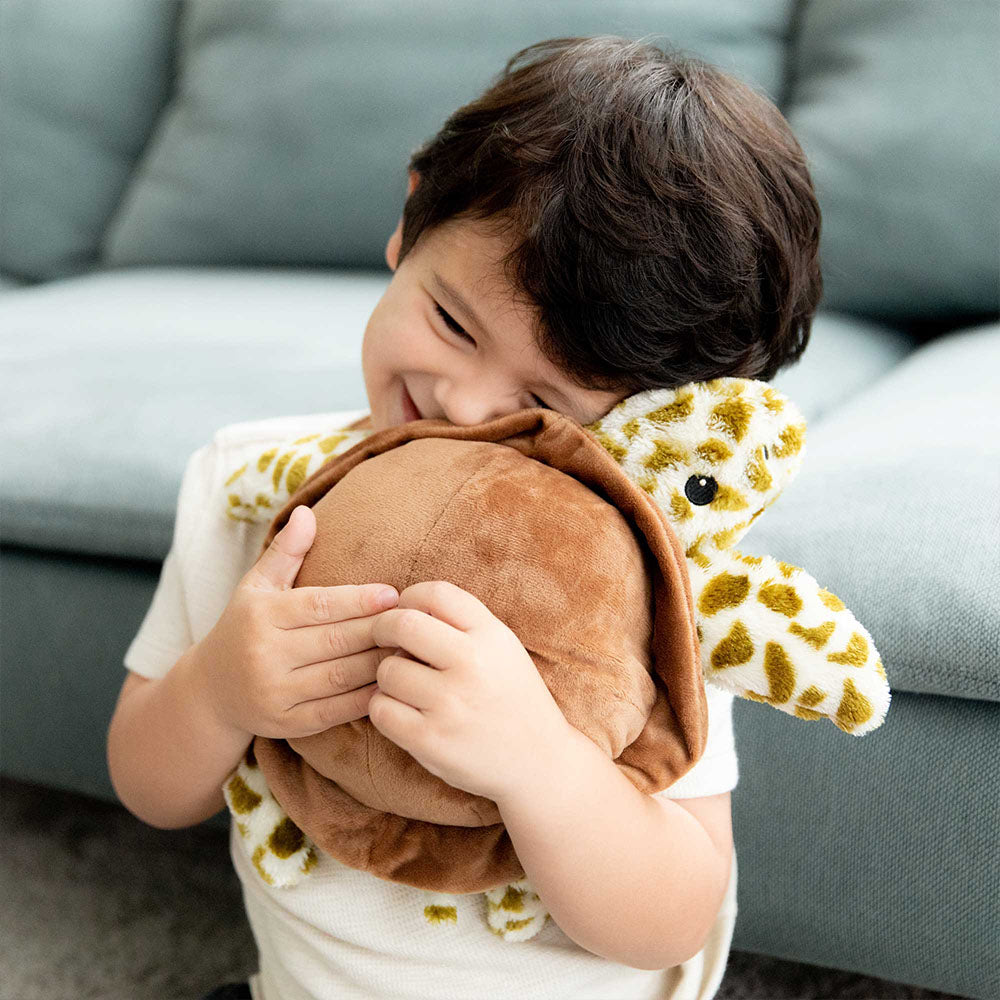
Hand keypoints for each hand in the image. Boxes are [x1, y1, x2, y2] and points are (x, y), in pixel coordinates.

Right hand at [192, 505, 399, 739]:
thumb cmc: (243, 627)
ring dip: (381, 664)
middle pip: (336, 642)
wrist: (211, 692)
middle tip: (416, 621)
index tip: (393, 594)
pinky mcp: (287, 726)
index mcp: (260, 616)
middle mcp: (264, 655)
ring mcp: (275, 694)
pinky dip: (367, 698)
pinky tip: (394, 684)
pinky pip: (336, 711)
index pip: (319, 605)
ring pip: (341, 678)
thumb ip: (285, 551)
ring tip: (413, 650)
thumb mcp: (256, 586)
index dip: (359, 600)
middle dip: (379, 630)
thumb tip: (306, 512)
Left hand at [369, 580, 573, 801]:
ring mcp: (450, 704)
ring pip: (387, 670)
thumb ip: (464, 623)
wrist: (539, 762)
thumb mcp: (504, 649)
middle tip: (386, 641)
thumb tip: (404, 604)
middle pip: (402, 624)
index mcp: (492, 636)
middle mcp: (472, 665)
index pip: (436, 593)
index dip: (410, 597)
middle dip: (384, 629)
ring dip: (388, 675)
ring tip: (406, 685)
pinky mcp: (430, 740)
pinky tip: (403, 710)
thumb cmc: (512, 698)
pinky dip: (385, 708)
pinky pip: (381, 709)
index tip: (406, 611)